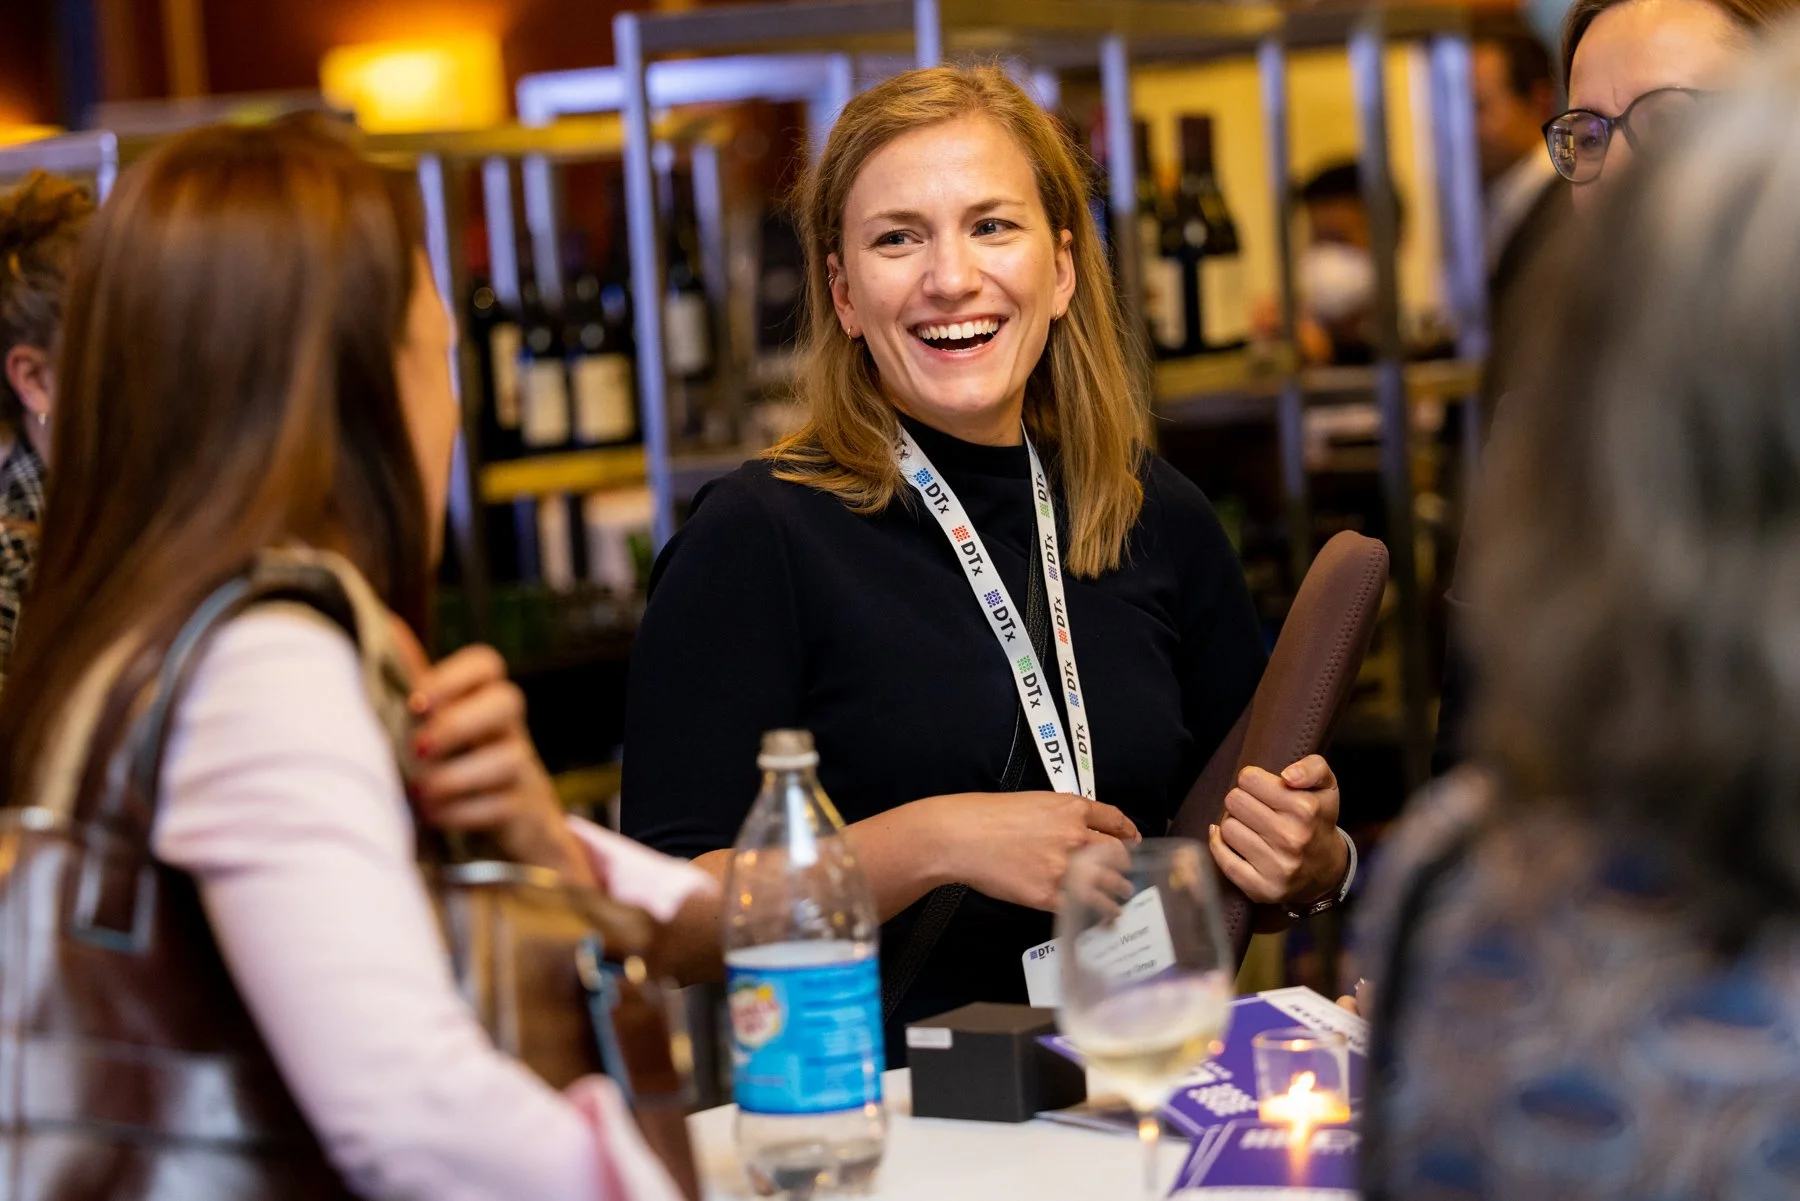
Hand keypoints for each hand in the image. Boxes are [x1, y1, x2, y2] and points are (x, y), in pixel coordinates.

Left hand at [395, 624, 595, 886]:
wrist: (515, 823)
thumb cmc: (460, 761)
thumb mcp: (438, 720)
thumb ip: (415, 679)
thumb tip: (385, 624)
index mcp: (483, 699)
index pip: (485, 664)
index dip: (453, 678)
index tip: (416, 704)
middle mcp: (508, 728)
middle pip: (508, 701)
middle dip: (459, 723)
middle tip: (419, 748)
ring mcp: (521, 769)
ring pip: (510, 758)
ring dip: (457, 775)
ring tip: (418, 792)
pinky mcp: (525, 811)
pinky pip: (505, 806)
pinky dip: (464, 812)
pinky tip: (432, 815)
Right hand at [928, 791, 1140, 912]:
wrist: (962, 837)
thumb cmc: (988, 816)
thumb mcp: (1034, 803)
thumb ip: (1062, 817)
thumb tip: (1078, 834)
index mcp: (1072, 809)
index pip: (1114, 820)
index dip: (1128, 832)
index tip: (1133, 841)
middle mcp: (1075, 837)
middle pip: (1117, 855)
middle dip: (1125, 867)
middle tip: (1126, 875)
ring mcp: (1064, 868)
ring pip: (1107, 885)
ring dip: (1118, 893)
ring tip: (1122, 901)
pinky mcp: (1049, 894)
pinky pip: (1083, 907)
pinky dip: (1097, 913)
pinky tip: (1102, 917)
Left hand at [1207, 755, 1345, 907]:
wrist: (1326, 869)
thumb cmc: (1317, 820)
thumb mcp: (1326, 786)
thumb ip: (1313, 767)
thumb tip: (1287, 776)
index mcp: (1306, 809)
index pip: (1248, 779)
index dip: (1253, 781)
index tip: (1263, 790)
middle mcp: (1292, 839)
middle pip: (1234, 801)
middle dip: (1242, 801)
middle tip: (1255, 809)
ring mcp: (1277, 866)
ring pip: (1227, 828)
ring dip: (1235, 824)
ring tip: (1251, 827)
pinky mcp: (1262, 888)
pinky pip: (1223, 860)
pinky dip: (1221, 846)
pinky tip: (1233, 841)